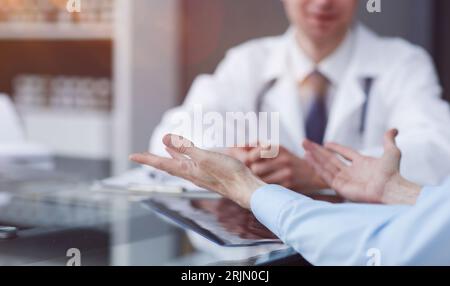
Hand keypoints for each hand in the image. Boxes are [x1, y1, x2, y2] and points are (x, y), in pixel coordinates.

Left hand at [129, 134, 264, 208]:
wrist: (244, 188)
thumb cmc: (227, 173)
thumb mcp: (204, 156)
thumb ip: (185, 148)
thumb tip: (164, 139)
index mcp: (187, 170)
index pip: (161, 163)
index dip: (146, 159)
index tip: (132, 156)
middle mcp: (191, 174)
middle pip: (168, 164)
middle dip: (154, 159)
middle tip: (142, 156)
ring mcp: (200, 174)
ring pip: (180, 164)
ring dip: (170, 156)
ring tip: (165, 149)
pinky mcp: (209, 173)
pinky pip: (192, 163)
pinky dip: (186, 157)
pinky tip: (190, 155)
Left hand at [244, 145, 326, 191]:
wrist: (313, 174)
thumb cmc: (288, 160)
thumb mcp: (277, 149)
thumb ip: (257, 146)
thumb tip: (236, 145)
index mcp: (278, 148)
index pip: (252, 154)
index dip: (246, 160)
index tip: (247, 163)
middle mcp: (282, 158)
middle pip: (255, 168)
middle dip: (250, 172)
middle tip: (251, 174)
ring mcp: (286, 172)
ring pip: (260, 179)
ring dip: (256, 181)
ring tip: (258, 180)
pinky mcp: (289, 185)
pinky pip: (269, 187)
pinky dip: (264, 187)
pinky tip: (266, 186)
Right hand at [303, 129, 420, 204]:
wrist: (390, 188)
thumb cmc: (392, 173)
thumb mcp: (391, 152)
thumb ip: (388, 140)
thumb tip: (394, 129)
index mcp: (362, 163)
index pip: (345, 154)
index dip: (336, 148)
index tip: (326, 143)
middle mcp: (352, 172)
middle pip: (331, 159)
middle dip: (318, 151)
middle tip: (305, 142)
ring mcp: (345, 179)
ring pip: (326, 166)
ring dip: (314, 157)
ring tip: (304, 149)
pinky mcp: (340, 187)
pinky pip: (326, 175)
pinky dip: (316, 167)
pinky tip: (309, 158)